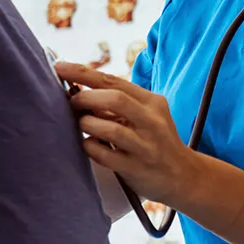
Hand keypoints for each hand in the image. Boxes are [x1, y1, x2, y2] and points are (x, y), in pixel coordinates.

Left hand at [56, 61, 201, 208]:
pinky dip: (90, 147)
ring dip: (87, 124)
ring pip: (110, 129)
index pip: (114, 81)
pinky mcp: (136, 169)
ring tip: (81, 125)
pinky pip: (105, 155)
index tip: (59, 67)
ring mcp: (145, 146)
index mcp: (151, 102)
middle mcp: (152, 122)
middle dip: (85, 98)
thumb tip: (75, 90)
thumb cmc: (155, 141)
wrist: (183, 176)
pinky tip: (88, 145)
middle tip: (71, 102)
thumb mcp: (145, 115)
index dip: (83, 72)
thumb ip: (118, 103)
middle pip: (114, 99)